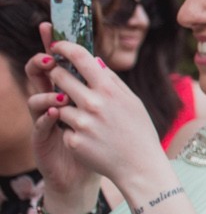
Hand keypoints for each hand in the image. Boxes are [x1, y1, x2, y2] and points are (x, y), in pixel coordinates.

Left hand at [27, 33, 165, 199]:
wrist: (140, 167)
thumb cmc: (139, 132)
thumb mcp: (133, 102)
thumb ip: (112, 80)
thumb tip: (94, 60)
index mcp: (109, 90)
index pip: (79, 57)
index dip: (64, 46)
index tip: (57, 45)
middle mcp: (93, 103)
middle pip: (59, 76)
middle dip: (58, 75)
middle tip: (63, 80)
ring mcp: (81, 123)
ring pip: (58, 103)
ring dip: (67, 108)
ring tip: (87, 120)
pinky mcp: (73, 141)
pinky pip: (63, 127)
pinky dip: (73, 131)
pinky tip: (90, 139)